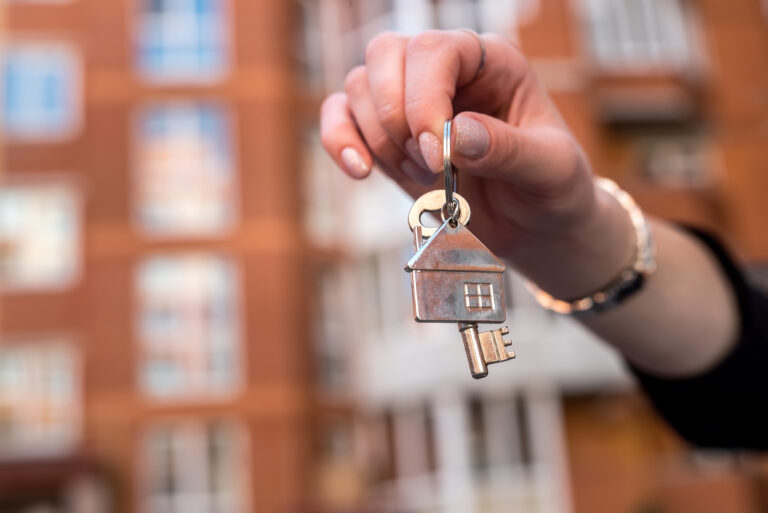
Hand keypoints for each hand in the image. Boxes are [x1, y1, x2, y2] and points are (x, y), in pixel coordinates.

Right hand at [320, 30, 632, 298]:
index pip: (437, 49)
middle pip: (386, 55)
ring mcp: (409, 102)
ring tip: (425, 177)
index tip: (438, 154)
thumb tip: (457, 134)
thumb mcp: (551, 170)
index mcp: (491, 63)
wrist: (536, 228)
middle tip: (431, 167)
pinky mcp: (387, 136)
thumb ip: (509, 150)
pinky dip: (339, 141)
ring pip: (359, 86)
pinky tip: (360, 172)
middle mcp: (446, 73)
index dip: (424, 97)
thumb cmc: (552, 189)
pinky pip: (339, 117)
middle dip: (396, 117)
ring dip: (380, 140)